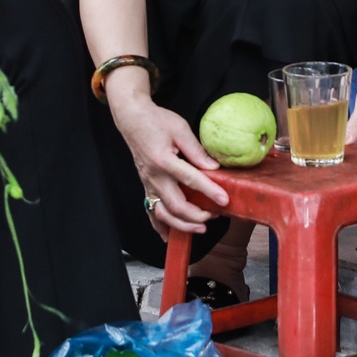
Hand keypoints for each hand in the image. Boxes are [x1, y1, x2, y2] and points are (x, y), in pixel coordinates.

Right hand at [108, 89, 229, 233]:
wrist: (132, 119)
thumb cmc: (156, 121)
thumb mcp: (180, 129)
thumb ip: (196, 150)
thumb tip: (214, 167)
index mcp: (164, 160)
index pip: (190, 180)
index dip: (209, 191)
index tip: (224, 199)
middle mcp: (154, 176)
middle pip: (175, 205)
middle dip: (197, 216)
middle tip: (215, 215)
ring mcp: (148, 184)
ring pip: (162, 214)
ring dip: (181, 225)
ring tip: (200, 228)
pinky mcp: (146, 186)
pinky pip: (151, 211)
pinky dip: (160, 226)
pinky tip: (169, 236)